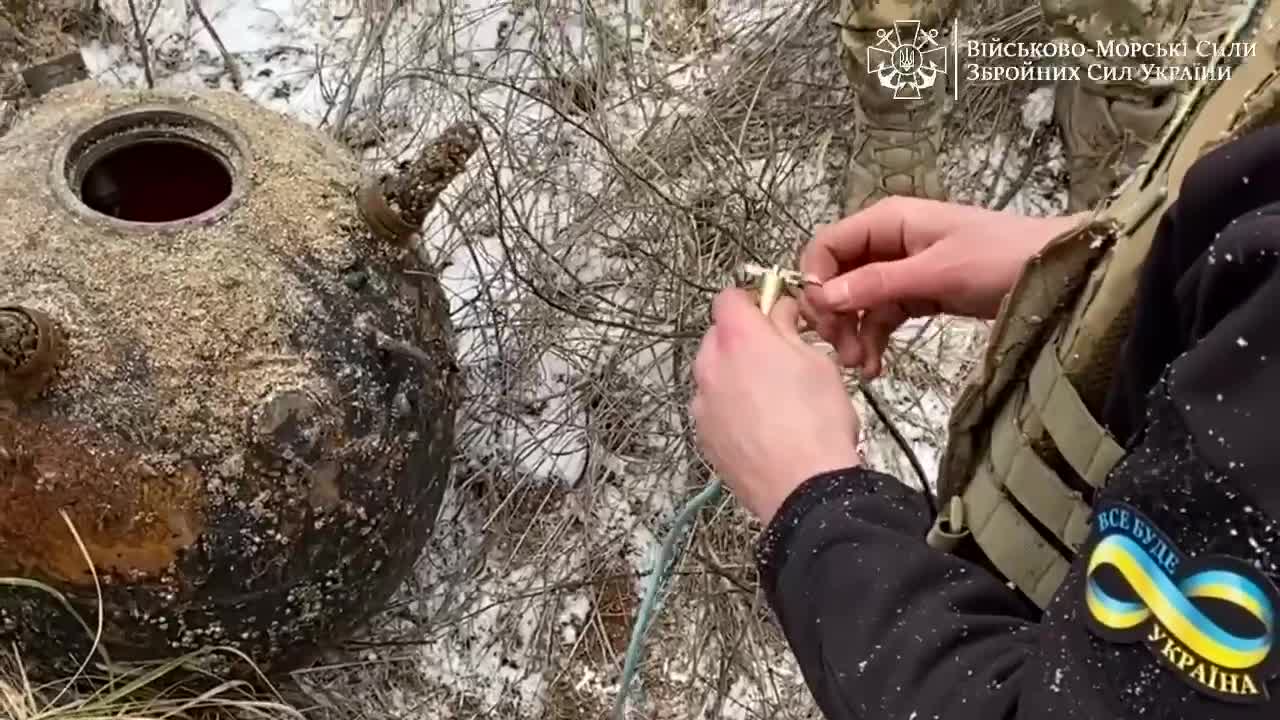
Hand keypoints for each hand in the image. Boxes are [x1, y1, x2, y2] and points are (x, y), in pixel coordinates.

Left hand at [690, 288, 860, 523]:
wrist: (803, 488)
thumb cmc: (817, 422)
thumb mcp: (817, 361)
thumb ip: (789, 329)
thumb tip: (779, 313)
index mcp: (738, 338)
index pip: (728, 298)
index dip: (753, 302)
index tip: (773, 315)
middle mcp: (710, 365)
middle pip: (718, 335)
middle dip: (744, 339)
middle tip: (779, 357)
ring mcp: (702, 402)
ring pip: (713, 373)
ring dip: (734, 374)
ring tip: (771, 398)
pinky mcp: (702, 434)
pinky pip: (712, 406)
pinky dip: (730, 407)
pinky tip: (760, 425)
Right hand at [799, 197, 1087, 376]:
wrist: (1056, 272)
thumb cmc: (1000, 258)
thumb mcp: (937, 271)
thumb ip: (878, 283)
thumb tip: (822, 297)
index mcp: (887, 221)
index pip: (827, 245)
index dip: (815, 281)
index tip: (821, 320)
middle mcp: (888, 241)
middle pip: (838, 276)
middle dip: (834, 314)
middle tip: (841, 353)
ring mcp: (902, 268)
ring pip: (858, 301)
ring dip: (853, 333)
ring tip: (862, 368)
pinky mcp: (919, 292)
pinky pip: (883, 315)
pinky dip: (876, 339)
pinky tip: (876, 366)